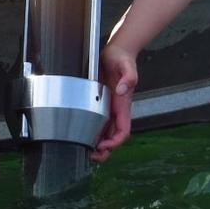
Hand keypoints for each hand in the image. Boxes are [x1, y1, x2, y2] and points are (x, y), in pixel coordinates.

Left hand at [91, 42, 138, 162]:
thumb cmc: (123, 59)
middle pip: (114, 137)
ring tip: (85, 152)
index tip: (103, 145)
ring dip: (98, 144)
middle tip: (91, 156)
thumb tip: (122, 90)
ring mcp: (109, 108)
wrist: (117, 51)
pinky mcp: (101, 103)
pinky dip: (92, 132)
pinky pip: (98, 123)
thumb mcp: (126, 66)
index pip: (123, 131)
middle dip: (105, 150)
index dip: (115, 142)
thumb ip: (128, 77)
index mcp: (123, 105)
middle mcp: (117, 109)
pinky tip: (81, 136)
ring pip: (105, 133)